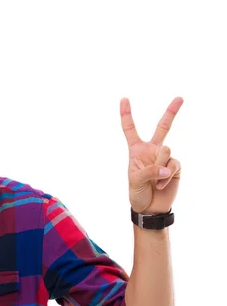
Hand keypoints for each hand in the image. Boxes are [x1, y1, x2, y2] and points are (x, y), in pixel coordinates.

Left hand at [120, 97, 182, 214]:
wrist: (150, 207)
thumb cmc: (137, 193)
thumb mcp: (135, 181)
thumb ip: (149, 171)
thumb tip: (166, 168)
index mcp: (136, 150)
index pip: (130, 129)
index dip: (127, 114)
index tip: (124, 99)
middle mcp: (152, 150)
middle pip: (162, 127)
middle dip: (171, 112)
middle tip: (180, 97)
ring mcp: (165, 157)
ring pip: (166, 151)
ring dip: (159, 167)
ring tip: (154, 180)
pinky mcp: (175, 166)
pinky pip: (173, 166)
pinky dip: (166, 177)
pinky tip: (161, 184)